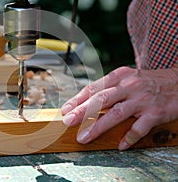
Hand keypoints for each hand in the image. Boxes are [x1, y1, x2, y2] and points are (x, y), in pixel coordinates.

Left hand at [61, 66, 177, 149]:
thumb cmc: (148, 83)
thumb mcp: (127, 78)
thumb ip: (109, 88)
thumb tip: (86, 102)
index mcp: (120, 76)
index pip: (94, 88)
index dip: (78, 99)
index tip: (65, 109)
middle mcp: (129, 86)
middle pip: (101, 99)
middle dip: (82, 112)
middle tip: (67, 122)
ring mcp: (142, 100)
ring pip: (116, 114)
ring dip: (98, 127)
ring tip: (84, 137)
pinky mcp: (155, 112)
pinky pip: (139, 128)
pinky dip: (129, 137)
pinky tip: (121, 145)